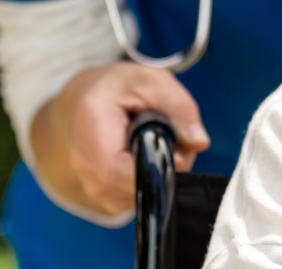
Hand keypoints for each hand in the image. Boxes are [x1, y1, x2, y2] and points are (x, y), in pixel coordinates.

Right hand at [29, 62, 210, 216]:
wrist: (87, 98)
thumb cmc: (122, 87)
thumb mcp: (155, 82)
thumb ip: (180, 109)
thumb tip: (198, 142)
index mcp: (91, 124)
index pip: (116, 168)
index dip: (152, 169)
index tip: (176, 154)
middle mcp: (83, 159)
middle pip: (131, 185)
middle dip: (165, 171)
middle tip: (176, 143)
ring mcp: (89, 181)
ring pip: (137, 195)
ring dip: (159, 177)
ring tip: (158, 145)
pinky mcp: (101, 195)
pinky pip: (134, 199)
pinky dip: (149, 183)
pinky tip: (146, 158)